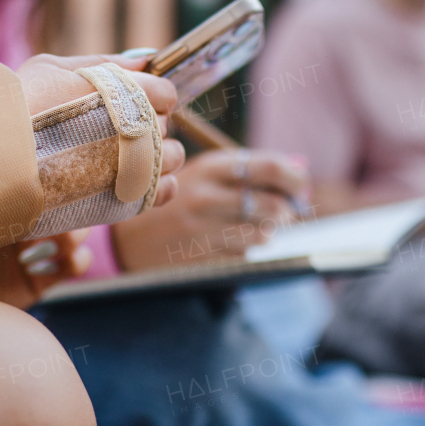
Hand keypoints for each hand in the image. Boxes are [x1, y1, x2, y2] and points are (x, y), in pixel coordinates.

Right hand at [16, 53, 183, 205]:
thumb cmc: (18, 108)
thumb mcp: (53, 68)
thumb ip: (103, 62)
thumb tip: (145, 59)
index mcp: (128, 93)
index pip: (166, 92)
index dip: (151, 96)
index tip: (131, 104)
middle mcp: (141, 130)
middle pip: (166, 124)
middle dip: (148, 125)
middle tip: (115, 131)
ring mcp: (138, 167)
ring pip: (173, 158)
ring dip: (157, 155)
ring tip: (125, 157)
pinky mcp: (128, 200)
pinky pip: (165, 191)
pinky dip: (157, 185)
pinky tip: (133, 180)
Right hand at [111, 149, 309, 270]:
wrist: (124, 238)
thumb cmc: (175, 201)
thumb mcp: (205, 174)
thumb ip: (250, 169)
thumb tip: (300, 166)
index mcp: (208, 167)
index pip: (269, 167)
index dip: (294, 177)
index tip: (300, 185)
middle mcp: (205, 197)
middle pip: (272, 205)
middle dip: (289, 211)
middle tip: (287, 212)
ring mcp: (201, 231)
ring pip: (262, 234)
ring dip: (268, 232)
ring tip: (258, 227)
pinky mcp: (199, 259)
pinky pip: (243, 256)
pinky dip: (248, 250)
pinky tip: (234, 243)